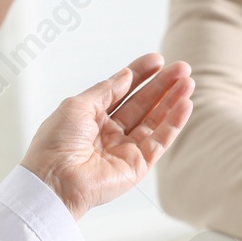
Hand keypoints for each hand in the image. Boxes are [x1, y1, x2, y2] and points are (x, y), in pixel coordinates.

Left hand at [22, 53, 193, 219]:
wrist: (53, 181)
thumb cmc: (56, 143)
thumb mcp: (78, 105)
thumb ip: (106, 90)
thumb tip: (126, 75)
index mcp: (93, 117)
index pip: (123, 91)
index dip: (140, 75)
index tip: (157, 60)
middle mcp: (111, 133)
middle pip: (143, 104)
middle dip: (163, 86)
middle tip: (182, 68)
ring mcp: (126, 149)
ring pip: (156, 121)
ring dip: (173, 101)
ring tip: (189, 82)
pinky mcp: (138, 166)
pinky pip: (160, 141)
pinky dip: (174, 123)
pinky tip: (185, 104)